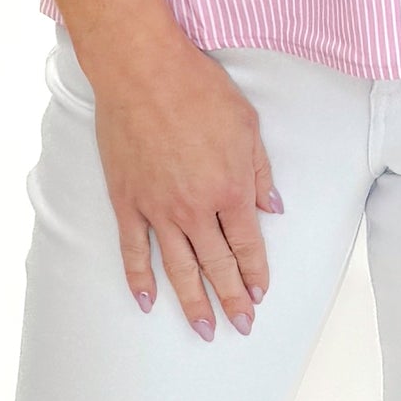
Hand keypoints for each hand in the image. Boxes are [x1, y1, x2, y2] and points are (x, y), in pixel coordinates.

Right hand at [89, 26, 282, 341]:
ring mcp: (158, 209)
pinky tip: (146, 301)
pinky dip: (139, 280)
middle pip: (217, 265)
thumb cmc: (198, 88)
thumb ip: (261, 170)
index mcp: (230, 188)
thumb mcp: (247, 123)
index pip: (247, 244)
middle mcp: (195, 208)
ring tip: (204, 330)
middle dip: (232, 299)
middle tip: (241, 325)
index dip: (255, 272)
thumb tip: (273, 208)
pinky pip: (133, 251)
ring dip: (193, 303)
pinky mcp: (128, 202)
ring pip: (179, 269)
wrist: (144, 70)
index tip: (260, 293)